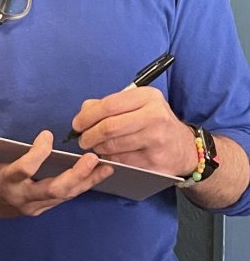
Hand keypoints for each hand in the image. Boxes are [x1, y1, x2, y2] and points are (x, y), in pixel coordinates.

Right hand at [0, 130, 113, 220]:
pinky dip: (85, 184)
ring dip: (87, 180)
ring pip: (65, 195)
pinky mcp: (43, 205)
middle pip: (54, 189)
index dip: (37, 154)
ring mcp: (35, 204)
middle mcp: (23, 196)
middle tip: (91, 157)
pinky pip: (67, 196)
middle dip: (75, 175)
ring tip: (106, 164)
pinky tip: (101, 172)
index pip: (24, 170)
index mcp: (5, 182)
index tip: (46, 135)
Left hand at [71, 87, 197, 175]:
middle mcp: (155, 117)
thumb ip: (110, 104)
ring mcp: (156, 141)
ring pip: (113, 147)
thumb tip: (84, 112)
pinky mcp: (155, 163)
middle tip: (82, 139)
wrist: (184, 148)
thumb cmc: (154, 121)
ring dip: (98, 148)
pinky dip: (110, 159)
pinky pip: (122, 161)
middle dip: (89, 135)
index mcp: (148, 97)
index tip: (77, 124)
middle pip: (109, 127)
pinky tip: (110, 155)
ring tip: (95, 146)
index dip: (88, 116)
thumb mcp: (138, 104)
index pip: (109, 105)